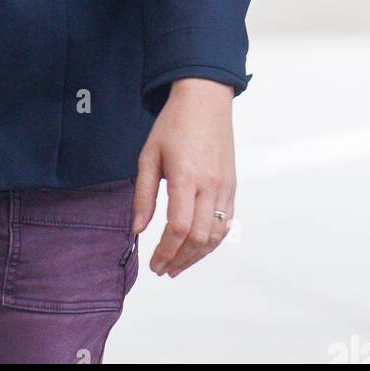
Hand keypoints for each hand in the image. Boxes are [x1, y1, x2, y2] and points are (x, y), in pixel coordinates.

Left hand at [132, 78, 235, 278]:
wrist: (205, 101)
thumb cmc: (174, 124)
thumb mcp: (149, 155)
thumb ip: (144, 194)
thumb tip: (137, 229)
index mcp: (186, 176)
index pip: (179, 227)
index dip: (166, 251)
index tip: (154, 264)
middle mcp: (210, 185)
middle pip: (199, 237)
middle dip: (180, 259)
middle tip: (163, 270)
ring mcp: (225, 187)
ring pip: (216, 235)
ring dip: (197, 256)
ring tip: (178, 265)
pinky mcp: (232, 186)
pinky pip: (227, 223)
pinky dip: (213, 241)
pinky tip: (197, 248)